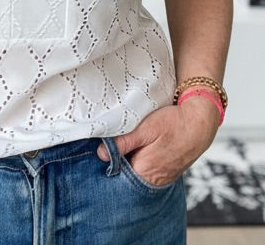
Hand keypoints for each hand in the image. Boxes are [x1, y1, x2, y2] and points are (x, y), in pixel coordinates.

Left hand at [97, 98, 220, 185]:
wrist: (200, 121)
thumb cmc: (174, 123)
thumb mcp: (145, 129)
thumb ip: (123, 143)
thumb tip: (101, 154)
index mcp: (145, 172)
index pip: (116, 173)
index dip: (109, 159)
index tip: (103, 145)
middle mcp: (153, 180)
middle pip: (126, 172)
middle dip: (118, 158)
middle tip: (114, 140)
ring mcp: (162, 177)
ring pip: (136, 169)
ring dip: (130, 156)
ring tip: (130, 139)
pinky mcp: (167, 170)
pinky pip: (147, 167)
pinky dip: (141, 157)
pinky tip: (141, 144)